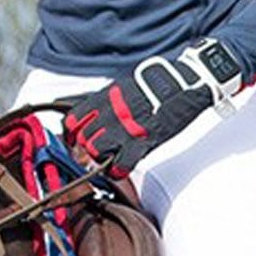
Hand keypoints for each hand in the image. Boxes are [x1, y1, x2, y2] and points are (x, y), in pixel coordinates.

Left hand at [62, 37, 245, 173]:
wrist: (184, 84)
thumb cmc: (159, 84)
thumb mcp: (124, 86)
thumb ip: (108, 101)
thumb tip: (97, 114)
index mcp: (106, 98)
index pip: (73, 120)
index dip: (71, 134)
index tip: (73, 141)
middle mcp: (111, 113)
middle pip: (84, 139)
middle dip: (86, 149)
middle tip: (93, 155)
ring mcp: (125, 128)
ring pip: (96, 152)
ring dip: (100, 159)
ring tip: (108, 160)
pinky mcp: (142, 142)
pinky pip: (120, 164)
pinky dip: (117, 171)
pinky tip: (120, 169)